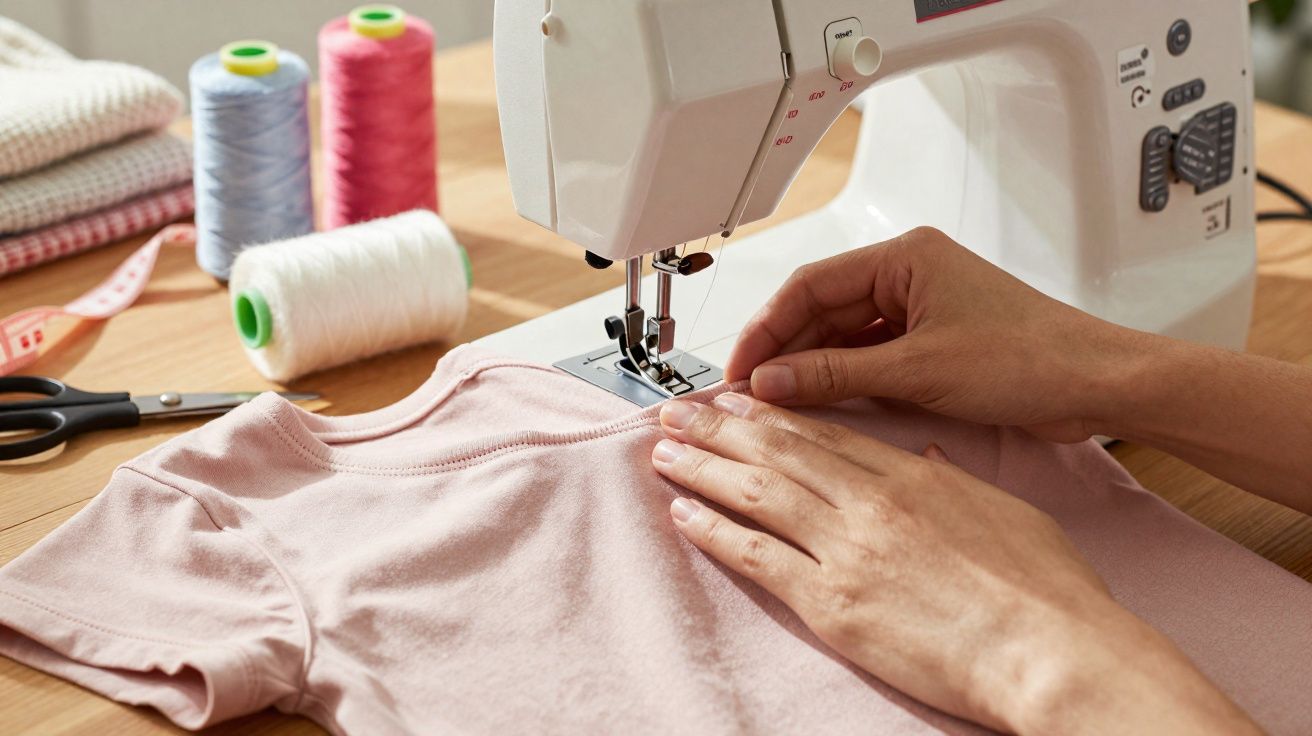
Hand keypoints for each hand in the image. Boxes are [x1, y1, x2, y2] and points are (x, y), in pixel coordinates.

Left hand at [651, 394, 1259, 734]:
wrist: (1052, 650)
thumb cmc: (1047, 592)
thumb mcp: (1005, 512)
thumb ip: (954, 482)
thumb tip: (924, 460)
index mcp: (912, 479)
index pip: (825, 434)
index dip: (772, 414)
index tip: (738, 400)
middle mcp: (870, 504)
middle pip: (779, 452)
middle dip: (721, 428)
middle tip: (678, 411)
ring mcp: (846, 551)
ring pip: (757, 493)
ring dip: (703, 469)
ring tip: (664, 452)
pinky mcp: (831, 603)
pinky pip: (757, 556)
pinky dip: (715, 531)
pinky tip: (684, 514)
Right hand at [724, 227, 1140, 442]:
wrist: (1096, 385)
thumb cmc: (1030, 359)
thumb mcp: (917, 370)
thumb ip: (836, 375)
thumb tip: (772, 382)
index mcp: (905, 257)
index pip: (810, 286)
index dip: (766, 327)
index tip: (739, 367)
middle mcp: (909, 275)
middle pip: (822, 309)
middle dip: (783, 350)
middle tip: (748, 391)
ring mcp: (921, 309)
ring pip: (843, 335)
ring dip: (810, 367)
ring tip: (775, 402)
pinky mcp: (932, 342)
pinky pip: (869, 355)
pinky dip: (842, 378)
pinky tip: (819, 402)